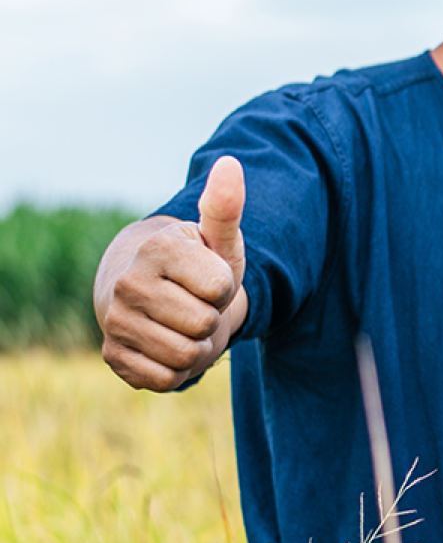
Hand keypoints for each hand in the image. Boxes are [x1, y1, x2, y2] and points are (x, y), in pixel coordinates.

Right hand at [97, 156, 248, 390]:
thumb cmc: (196, 265)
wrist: (153, 294)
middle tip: (196, 304)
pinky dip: (177, 370)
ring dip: (198, 347)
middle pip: (205, 324)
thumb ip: (226, 207)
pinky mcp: (113, 356)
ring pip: (187, 356)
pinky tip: (167, 346)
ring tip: (184, 325)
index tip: (208, 279)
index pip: (221, 288)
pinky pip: (165, 379)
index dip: (225, 289)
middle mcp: (128, 284)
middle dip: (212, 319)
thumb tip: (230, 163)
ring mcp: (115, 321)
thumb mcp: (217, 239)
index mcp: (157, 250)